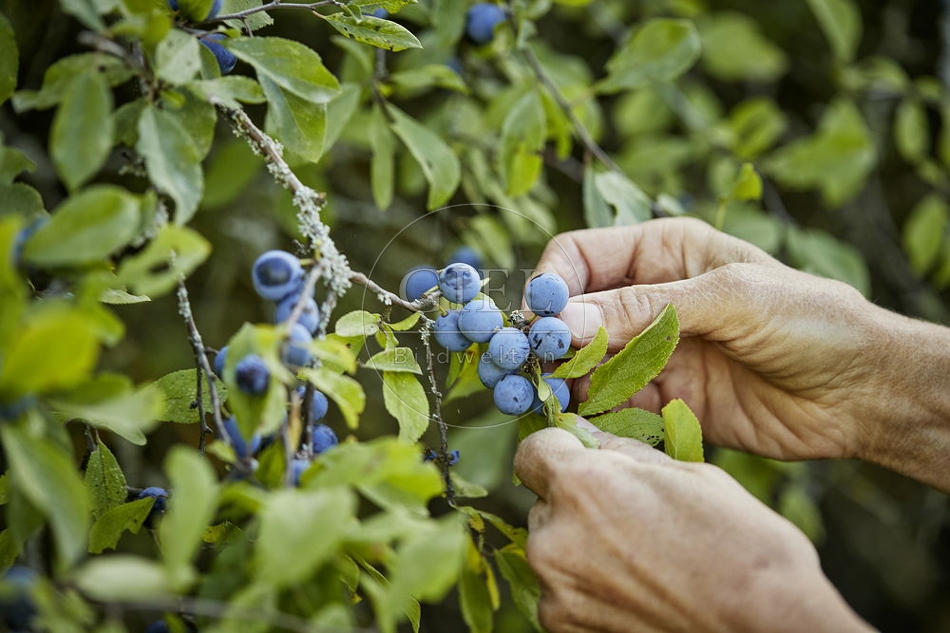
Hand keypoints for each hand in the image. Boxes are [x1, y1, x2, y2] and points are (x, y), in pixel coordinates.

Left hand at [514, 427, 871, 632]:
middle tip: (629, 518)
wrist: (769, 628)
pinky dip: (588, 590)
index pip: (533, 452)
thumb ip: (621, 453)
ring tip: (639, 561)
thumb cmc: (742, 546)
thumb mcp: (686, 475)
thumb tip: (585, 434)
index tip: (583, 460)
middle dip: (576, 504)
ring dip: (580, 548)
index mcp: (582, 485)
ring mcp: (557, 590)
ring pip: (553, 550)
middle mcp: (554, 537)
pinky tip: (635, 593)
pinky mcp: (565, 629)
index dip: (560, 452)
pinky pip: (563, 593)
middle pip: (544, 504)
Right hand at [530, 217, 949, 489]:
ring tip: (552, 402)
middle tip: (530, 370)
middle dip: (548, 341)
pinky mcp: (663, 401)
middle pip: (572, 315)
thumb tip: (564, 322)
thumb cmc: (809, 320)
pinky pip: (611, 407)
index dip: (550, 285)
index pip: (578, 258)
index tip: (539, 322)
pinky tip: (586, 425)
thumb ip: (646, 309)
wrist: (862, 393)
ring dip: (564, 381)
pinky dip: (592, 416)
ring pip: (583, 364)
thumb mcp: (729, 298)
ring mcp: (653, 353)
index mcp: (661, 254)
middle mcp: (647, 300)